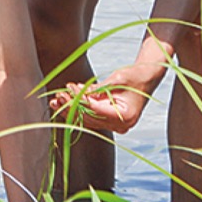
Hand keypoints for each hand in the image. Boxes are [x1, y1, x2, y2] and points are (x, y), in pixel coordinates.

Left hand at [50, 60, 166, 133]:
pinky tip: (66, 100)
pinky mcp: (110, 121)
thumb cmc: (132, 77)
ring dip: (71, 109)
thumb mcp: (115, 80)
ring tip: (56, 100)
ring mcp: (115, 125)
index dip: (78, 101)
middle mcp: (121, 125)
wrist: (145, 78)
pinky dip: (78, 108)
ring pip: (87, 120)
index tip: (67, 90)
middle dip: (71, 106)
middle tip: (58, 95)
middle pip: (90, 118)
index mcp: (126, 116)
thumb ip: (97, 90)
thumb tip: (77, 93)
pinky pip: (90, 116)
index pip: (96, 111)